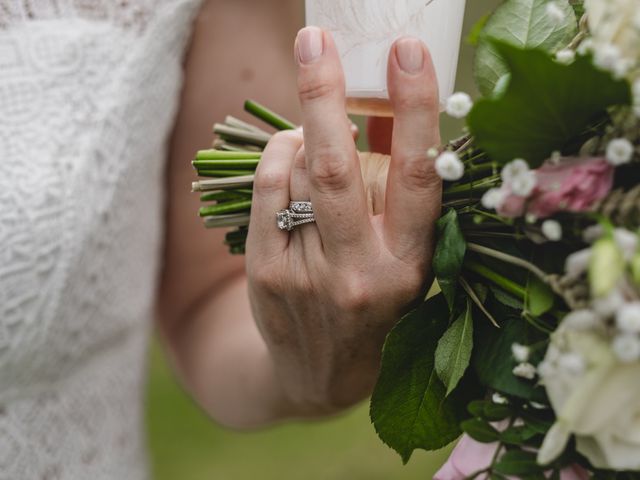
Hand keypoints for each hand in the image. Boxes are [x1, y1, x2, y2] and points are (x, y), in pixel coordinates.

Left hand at [245, 27, 441, 412]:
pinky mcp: (269, 277)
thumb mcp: (403, 258)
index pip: (422, 177)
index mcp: (414, 264)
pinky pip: (267, 194)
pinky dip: (275, 156)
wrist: (322, 373)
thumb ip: (400, 192)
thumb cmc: (373, 303)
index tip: (409, 51)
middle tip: (315, 41)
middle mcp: (365, 272)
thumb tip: (385, 110)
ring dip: (302, 129)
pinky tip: (286, 147)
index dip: (416, 109)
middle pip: (339, 168)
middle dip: (326, 94)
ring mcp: (312, 276)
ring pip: (299, 174)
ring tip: (312, 119)